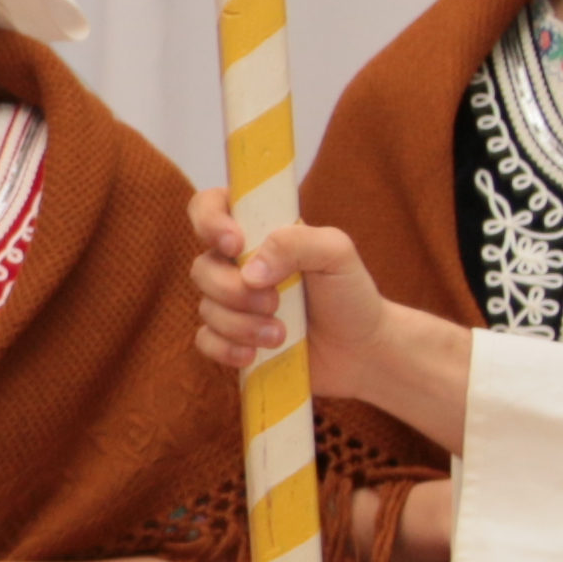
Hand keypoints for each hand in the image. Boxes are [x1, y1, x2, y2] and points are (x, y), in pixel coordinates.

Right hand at [187, 191, 384, 389]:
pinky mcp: (231, 339)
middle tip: (274, 302)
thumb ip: (296, 243)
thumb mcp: (336, 253)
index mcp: (260, 233)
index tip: (235, 245)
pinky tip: (254, 355)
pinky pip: (205, 341)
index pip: (211, 206)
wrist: (360, 350)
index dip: (210, 221)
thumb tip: (250, 272)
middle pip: (201, 267)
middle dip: (233, 290)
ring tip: (280, 335)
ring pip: (205, 308)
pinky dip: (226, 349)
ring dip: (241, 325)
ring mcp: (233, 304)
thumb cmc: (350, 294)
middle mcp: (239, 265)